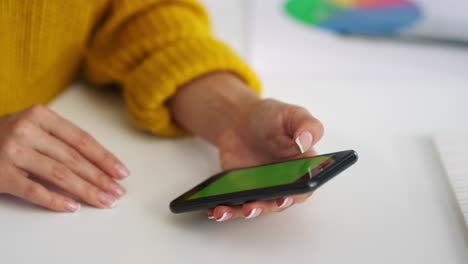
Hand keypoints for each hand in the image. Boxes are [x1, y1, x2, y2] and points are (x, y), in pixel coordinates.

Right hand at [0, 105, 129, 211]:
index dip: (104, 157)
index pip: (81, 139)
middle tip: (118, 192)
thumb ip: (62, 139)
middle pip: (74, 159)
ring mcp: (12, 152)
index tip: (121, 172)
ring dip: (86, 191)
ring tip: (104, 200)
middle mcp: (26, 130)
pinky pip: (34, 191)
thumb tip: (100, 163)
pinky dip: (56, 201)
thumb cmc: (8, 135)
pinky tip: (73, 207)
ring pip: (60, 175)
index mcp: (40, 115)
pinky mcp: (0, 175)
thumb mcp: (34, 127)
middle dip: (100, 178)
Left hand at [210, 99, 323, 220]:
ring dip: (240, 212)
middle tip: (251, 207)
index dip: (295, 195)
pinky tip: (214, 209)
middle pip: (277, 202)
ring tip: (224, 211)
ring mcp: (262, 189)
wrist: (241, 120)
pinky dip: (225, 209)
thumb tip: (305, 142)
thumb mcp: (293, 114)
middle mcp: (284, 183)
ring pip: (256, 207)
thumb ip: (307, 126)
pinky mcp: (243, 191)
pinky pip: (236, 205)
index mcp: (302, 168)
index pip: (304, 187)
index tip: (284, 196)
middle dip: (264, 207)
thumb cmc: (272, 118)